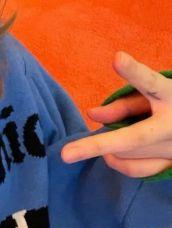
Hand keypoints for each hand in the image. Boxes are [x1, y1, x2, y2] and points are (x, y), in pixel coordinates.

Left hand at [61, 51, 171, 177]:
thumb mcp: (154, 94)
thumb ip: (124, 103)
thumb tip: (91, 116)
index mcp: (170, 94)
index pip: (150, 82)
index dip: (133, 71)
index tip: (117, 58)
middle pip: (133, 136)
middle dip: (98, 145)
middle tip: (65, 155)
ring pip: (128, 153)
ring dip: (107, 148)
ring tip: (98, 141)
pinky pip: (139, 169)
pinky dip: (119, 163)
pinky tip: (109, 156)